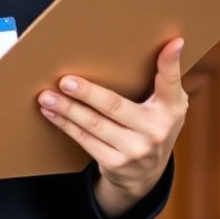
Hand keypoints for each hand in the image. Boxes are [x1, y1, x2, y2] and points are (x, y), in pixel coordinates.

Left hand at [37, 37, 187, 218]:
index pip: (171, 82)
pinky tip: (51, 112)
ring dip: (67, 109)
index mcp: (171, 109)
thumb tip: (171, 42)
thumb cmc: (152, 124)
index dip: (170, 63)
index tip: (173, 42)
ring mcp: (135, 151)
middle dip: (87, 93)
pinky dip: (65, 124)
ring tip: (46, 96)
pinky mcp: (115, 164)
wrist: (146, 176)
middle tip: (65, 81)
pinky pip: (85, 140)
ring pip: (94, 125)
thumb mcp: (166, 105)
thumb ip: (164, 79)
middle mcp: (156, 131)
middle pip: (115, 106)